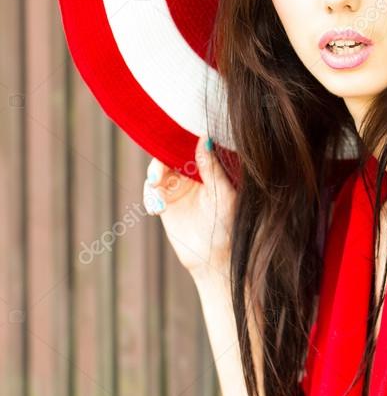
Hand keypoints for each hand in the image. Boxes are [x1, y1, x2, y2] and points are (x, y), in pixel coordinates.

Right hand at [143, 135, 236, 279]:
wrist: (213, 257)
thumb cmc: (226, 225)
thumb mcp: (222, 195)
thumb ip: (212, 168)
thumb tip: (204, 138)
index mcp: (210, 166)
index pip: (191, 145)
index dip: (179, 141)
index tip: (169, 145)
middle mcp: (193, 173)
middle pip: (170, 155)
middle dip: (160, 164)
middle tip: (157, 178)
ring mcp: (178, 186)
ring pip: (158, 171)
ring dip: (153, 181)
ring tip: (159, 203)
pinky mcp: (165, 201)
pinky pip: (152, 192)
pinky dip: (150, 197)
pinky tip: (156, 210)